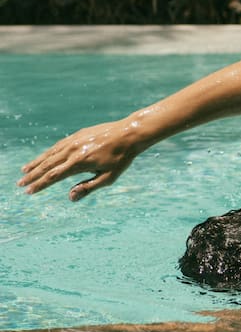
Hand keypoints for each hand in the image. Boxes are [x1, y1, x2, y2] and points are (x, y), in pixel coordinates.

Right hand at [19, 117, 144, 201]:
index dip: (40, 185)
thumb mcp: (108, 177)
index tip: (28, 192)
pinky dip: (47, 153)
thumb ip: (88, 187)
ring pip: (50, 154)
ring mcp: (74, 141)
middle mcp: (73, 151)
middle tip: (20, 184)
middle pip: (47, 165)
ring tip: (24, 171)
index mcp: (79, 163)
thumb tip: (70, 197)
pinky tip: (42, 158)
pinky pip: (58, 146)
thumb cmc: (121, 158)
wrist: (129, 133)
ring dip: (36, 163)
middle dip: (33, 176)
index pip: (54, 177)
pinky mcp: (78, 135)